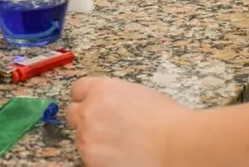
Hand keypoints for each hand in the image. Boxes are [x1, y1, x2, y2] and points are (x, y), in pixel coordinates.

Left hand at [69, 77, 189, 166]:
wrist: (175, 144)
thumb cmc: (166, 118)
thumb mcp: (137, 94)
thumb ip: (114, 97)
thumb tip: (110, 106)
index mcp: (102, 89)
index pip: (77, 89)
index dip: (86, 98)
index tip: (90, 104)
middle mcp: (89, 111)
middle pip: (73, 113)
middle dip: (85, 119)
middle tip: (103, 127)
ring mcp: (88, 137)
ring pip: (80, 138)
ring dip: (93, 140)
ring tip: (117, 144)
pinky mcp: (91, 160)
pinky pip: (88, 157)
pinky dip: (99, 158)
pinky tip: (119, 156)